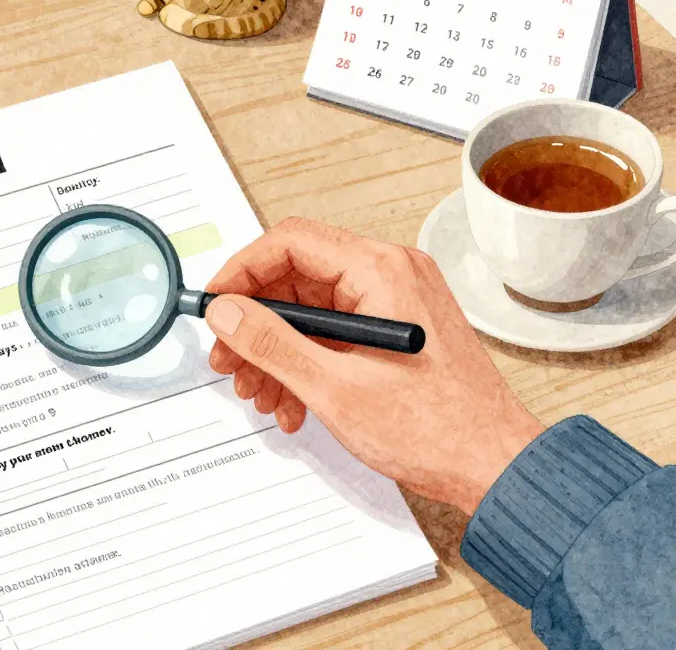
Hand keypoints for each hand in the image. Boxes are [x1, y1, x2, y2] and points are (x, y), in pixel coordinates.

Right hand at [204, 217, 543, 514]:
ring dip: (275, 351)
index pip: (289, 242)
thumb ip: (272, 342)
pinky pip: (333, 333)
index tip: (214, 306)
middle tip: (229, 360)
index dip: (241, 272)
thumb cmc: (440, 429)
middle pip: (296, 277)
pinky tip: (292, 403)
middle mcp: (391, 275)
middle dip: (255, 324)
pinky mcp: (394, 331)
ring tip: (259, 392)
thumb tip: (226, 311)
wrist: (494, 466)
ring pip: (310, 311)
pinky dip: (305, 363)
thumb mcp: (335, 387)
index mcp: (381, 271)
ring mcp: (395, 302)